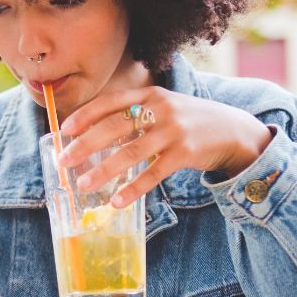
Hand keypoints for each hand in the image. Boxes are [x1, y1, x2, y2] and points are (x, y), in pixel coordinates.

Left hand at [58, 86, 273, 206]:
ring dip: (104, 170)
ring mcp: (173, 131)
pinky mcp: (185, 154)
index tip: (63, 130)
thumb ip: (135, 116)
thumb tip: (95, 136)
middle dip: (85, 144)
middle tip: (64, 161)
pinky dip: (133, 189)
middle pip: (114, 126)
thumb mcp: (163, 108)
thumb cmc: (188, 122)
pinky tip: (117, 201)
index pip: (110, 102)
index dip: (85, 115)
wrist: (233, 131)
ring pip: (130, 153)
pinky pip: (153, 174)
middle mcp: (160, 108)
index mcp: (150, 94)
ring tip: (84, 184)